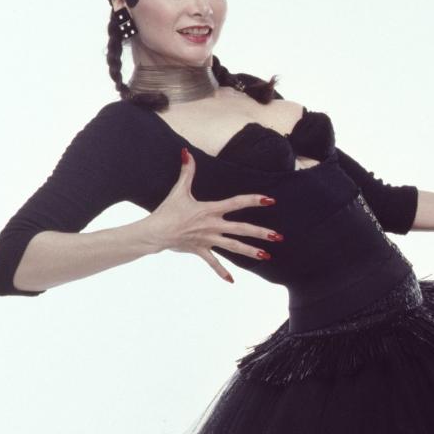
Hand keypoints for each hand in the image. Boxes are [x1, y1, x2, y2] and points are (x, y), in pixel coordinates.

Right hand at [144, 149, 279, 282]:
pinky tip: (232, 281)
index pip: (236, 203)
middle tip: (278, 237)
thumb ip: (187, 172)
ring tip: (266, 256)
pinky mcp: (201, 250)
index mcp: (210, 210)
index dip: (253, 200)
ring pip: (233, 246)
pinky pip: (213, 262)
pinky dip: (221, 272)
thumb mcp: (178, 190)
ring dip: (250, 252)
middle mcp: (213, 225)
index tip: (270, 200)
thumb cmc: (167, 211)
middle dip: (260, 233)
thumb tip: (185, 153)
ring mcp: (208, 239)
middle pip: (241, 229)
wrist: (154, 232)